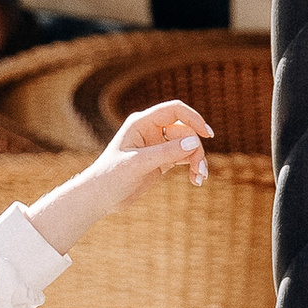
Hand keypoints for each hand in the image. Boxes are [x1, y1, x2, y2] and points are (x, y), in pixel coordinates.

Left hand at [28, 100, 213, 255]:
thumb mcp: (139, 164)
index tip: (207, 135)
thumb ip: (166, 153)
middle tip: (199, 170)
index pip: (174, 111)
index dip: (193, 119)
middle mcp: (151, 131)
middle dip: (196, 149)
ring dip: (197, 160)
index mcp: (141, 123)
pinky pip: (184, 158)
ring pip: (187, 145)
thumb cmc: (112, 176)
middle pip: (185, 131)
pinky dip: (192, 167)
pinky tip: (196, 181)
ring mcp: (157, 146)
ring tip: (200, 179)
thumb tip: (195, 142)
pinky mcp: (161, 161)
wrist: (100, 197)